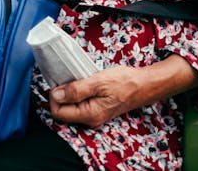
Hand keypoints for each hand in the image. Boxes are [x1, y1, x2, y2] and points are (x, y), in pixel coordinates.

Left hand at [49, 55, 197, 128]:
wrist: (143, 85)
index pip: (59, 113)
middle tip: (65, 77)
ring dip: (68, 93)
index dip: (53, 97)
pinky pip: (80, 104)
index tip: (56, 81)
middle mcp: (90, 119)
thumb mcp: (98, 82)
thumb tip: (55, 95)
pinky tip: (82, 81)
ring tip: (74, 78)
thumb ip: (76, 90)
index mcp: (89, 115)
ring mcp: (94, 115)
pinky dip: (77, 93)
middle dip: (60, 95)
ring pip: (72, 107)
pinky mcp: (98, 109)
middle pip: (64, 112)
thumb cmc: (124, 82)